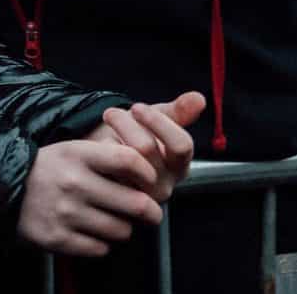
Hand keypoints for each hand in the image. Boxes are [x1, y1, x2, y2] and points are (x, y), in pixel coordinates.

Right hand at [16, 139, 164, 257]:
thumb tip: (148, 174)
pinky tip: (92, 232)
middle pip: (136, 203)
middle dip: (150, 212)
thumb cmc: (47, 169)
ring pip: (121, 231)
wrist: (2, 188)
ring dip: (123, 228)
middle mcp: (73, 183)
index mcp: (77, 155)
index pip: (128, 160)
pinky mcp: (58, 239)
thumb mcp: (72, 150)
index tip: (150, 180)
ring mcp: (65, 213)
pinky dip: (101, 244)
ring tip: (113, 221)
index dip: (148, 172)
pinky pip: (100, 249)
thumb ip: (106, 157)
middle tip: (152, 213)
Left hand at [85, 92, 203, 204]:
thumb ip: (180, 111)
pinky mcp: (120, 199)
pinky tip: (96, 144)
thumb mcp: (158, 120)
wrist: (108, 156)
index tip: (137, 107)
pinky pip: (109, 171)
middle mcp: (165, 184)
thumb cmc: (138, 135)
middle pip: (147, 148)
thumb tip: (200, 98)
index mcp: (180, 165)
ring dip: (112, 135)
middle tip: (112, 112)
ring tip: (105, 121)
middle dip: (127, 124)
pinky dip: (100, 152)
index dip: (158, 122)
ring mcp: (142, 194)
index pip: (181, 145)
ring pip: (127, 159)